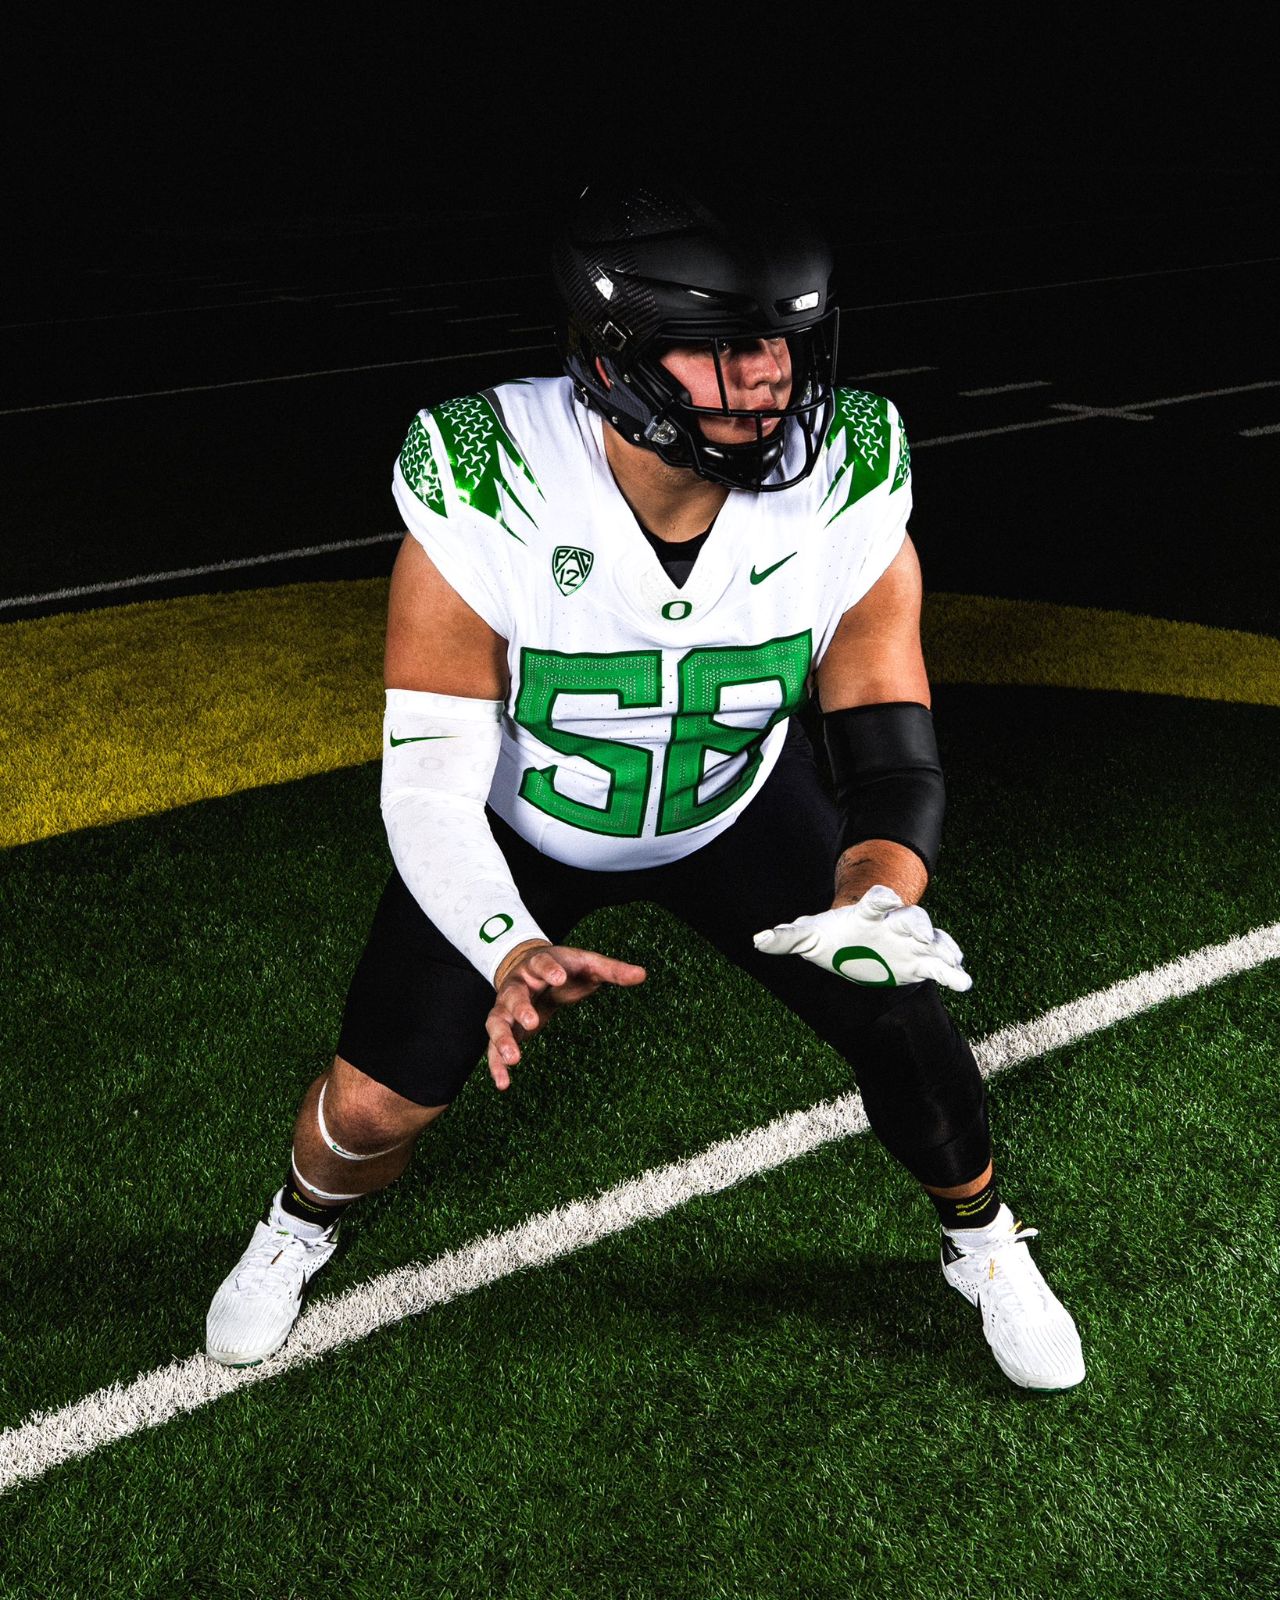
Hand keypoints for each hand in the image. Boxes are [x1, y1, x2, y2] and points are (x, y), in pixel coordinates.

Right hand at [485, 944, 646, 1088]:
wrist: (527, 966)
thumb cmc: (563, 967)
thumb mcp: (586, 963)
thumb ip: (611, 969)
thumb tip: (642, 975)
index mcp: (538, 964)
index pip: (541, 963)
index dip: (548, 970)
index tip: (559, 978)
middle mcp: (517, 985)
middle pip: (512, 995)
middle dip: (521, 1008)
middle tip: (533, 1022)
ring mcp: (506, 1008)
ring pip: (496, 1022)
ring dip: (502, 1040)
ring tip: (513, 1060)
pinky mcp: (504, 1028)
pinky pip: (493, 1047)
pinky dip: (496, 1065)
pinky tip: (503, 1084)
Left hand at [753, 884, 971, 991]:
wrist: (851, 944)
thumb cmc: (830, 936)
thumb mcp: (807, 936)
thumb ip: (786, 937)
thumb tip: (756, 940)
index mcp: (866, 914)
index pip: (876, 900)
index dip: (881, 897)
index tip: (884, 899)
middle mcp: (893, 924)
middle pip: (910, 916)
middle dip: (917, 922)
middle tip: (922, 932)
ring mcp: (909, 942)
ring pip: (932, 941)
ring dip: (943, 949)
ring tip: (955, 963)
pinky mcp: (919, 963)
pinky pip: (939, 966)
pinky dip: (952, 973)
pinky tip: (964, 982)